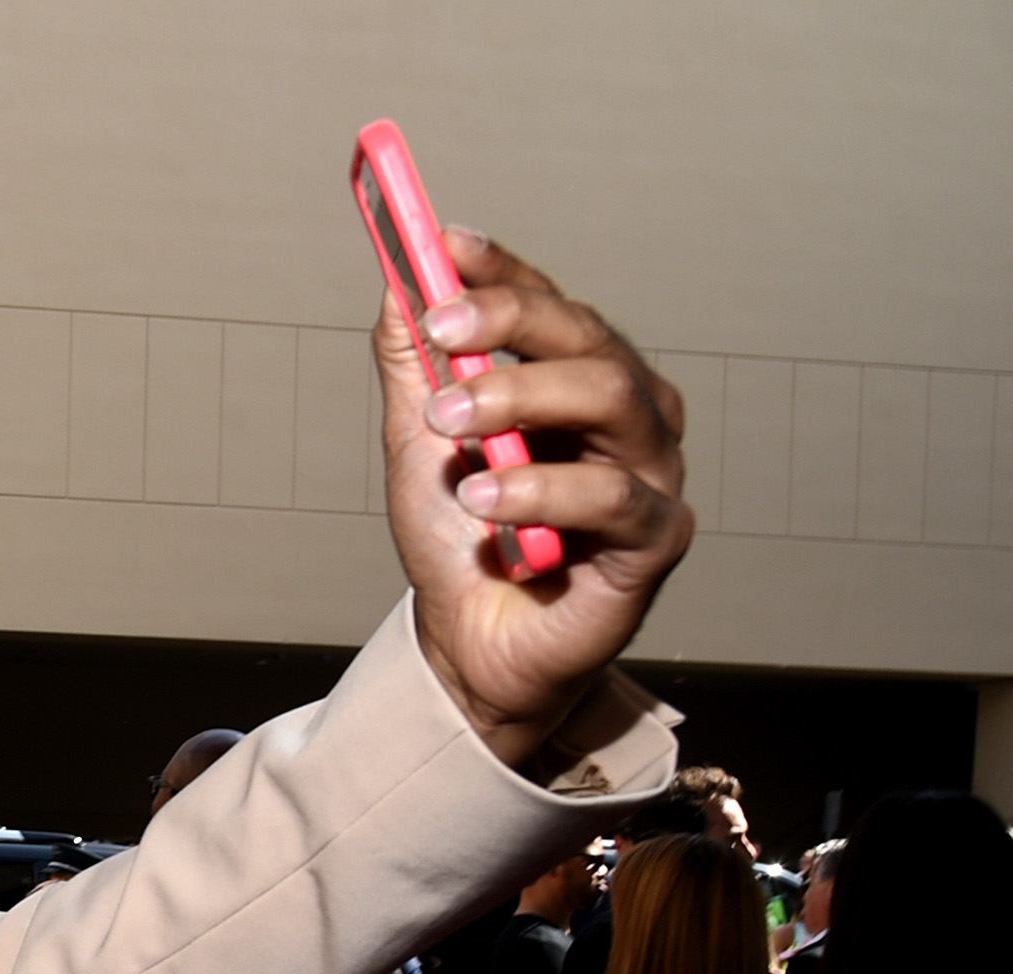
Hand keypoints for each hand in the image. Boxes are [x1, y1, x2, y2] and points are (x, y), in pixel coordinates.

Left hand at [380, 233, 692, 766]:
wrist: (470, 649)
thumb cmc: (462, 545)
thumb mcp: (420, 447)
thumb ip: (414, 369)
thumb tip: (396, 282)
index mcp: (580, 382)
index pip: (550, 308)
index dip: (503, 271)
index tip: (444, 243)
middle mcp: (629, 416)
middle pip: (589, 340)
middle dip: (509, 324)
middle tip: (439, 328)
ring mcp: (652, 473)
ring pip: (610, 400)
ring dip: (519, 400)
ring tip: (449, 425)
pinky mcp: (657, 539)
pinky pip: (612, 498)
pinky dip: (541, 490)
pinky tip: (483, 498)